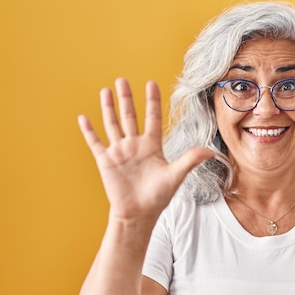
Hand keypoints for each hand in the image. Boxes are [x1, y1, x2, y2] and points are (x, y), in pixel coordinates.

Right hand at [78, 78, 214, 221]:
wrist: (138, 214)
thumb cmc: (157, 197)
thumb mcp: (175, 176)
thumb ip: (191, 160)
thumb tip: (211, 151)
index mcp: (152, 146)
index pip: (152, 118)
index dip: (152, 101)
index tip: (151, 83)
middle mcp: (135, 145)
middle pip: (130, 116)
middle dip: (127, 98)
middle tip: (122, 80)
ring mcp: (120, 152)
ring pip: (113, 124)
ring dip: (109, 108)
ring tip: (106, 90)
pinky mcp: (106, 161)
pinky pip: (96, 142)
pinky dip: (89, 130)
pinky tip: (83, 118)